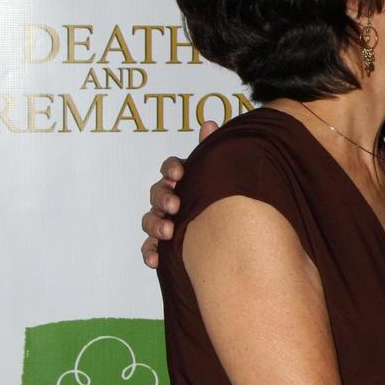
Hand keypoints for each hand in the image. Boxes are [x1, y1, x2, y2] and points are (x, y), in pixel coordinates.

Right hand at [139, 120, 217, 266]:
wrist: (234, 235)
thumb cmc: (221, 197)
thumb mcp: (219, 174)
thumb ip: (211, 150)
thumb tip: (209, 123)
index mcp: (184, 180)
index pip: (170, 168)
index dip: (171, 169)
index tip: (180, 175)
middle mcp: (171, 198)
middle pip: (157, 193)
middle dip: (163, 198)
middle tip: (176, 206)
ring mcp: (165, 220)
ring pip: (150, 220)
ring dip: (155, 224)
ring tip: (168, 232)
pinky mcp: (165, 244)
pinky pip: (150, 248)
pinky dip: (149, 253)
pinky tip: (155, 260)